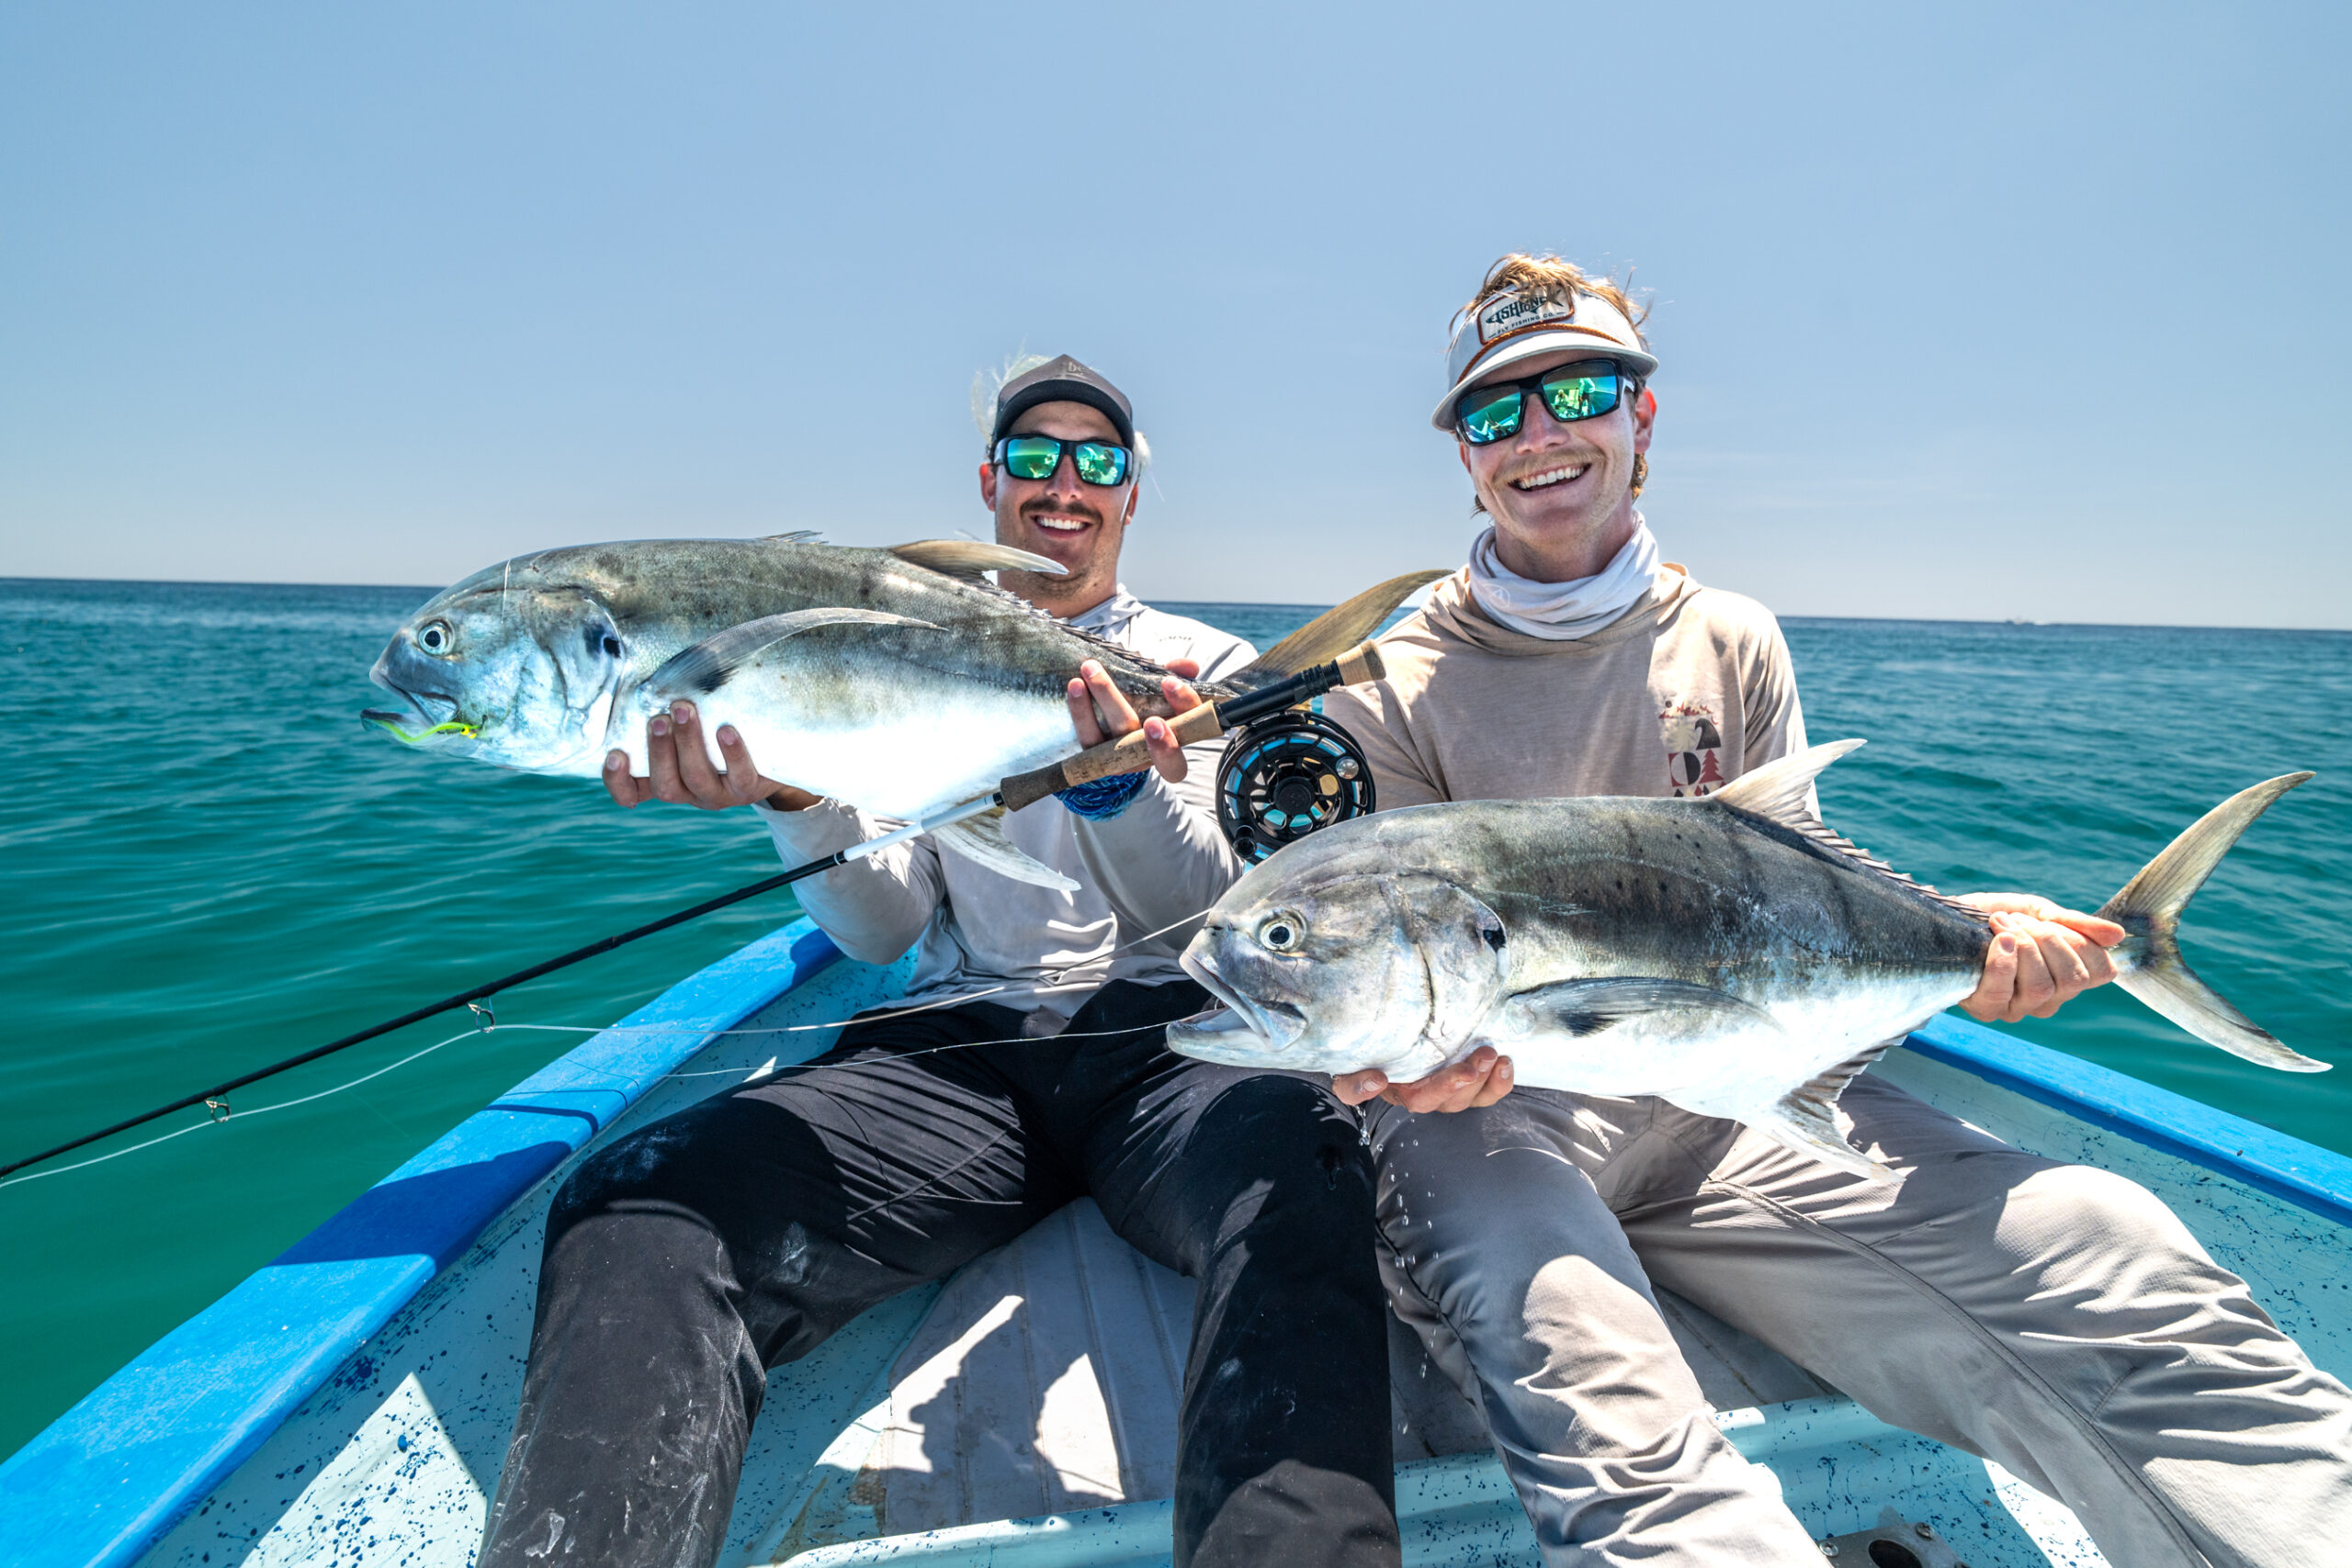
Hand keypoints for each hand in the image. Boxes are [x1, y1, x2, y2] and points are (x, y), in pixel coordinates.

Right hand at [603, 700, 818, 812]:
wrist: (772, 754)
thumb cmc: (718, 726)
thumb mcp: (690, 723)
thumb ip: (667, 707)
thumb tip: (648, 665)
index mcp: (667, 778)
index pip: (632, 792)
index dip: (618, 780)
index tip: (615, 754)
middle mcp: (689, 791)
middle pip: (665, 785)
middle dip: (658, 751)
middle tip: (658, 718)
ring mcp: (719, 794)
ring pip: (697, 778)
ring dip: (688, 744)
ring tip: (684, 710)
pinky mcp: (749, 789)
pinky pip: (740, 776)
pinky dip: (732, 753)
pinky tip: (726, 729)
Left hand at [1066, 657, 1204, 783]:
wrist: (1113, 726)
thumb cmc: (1148, 705)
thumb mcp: (1165, 691)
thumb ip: (1179, 677)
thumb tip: (1189, 666)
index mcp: (1175, 735)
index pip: (1191, 727)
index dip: (1183, 708)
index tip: (1169, 682)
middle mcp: (1150, 752)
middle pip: (1155, 747)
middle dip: (1157, 739)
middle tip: (1152, 720)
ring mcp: (1122, 756)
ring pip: (1116, 739)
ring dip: (1105, 701)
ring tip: (1089, 672)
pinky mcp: (1096, 754)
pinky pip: (1088, 737)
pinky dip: (1081, 711)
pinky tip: (1075, 686)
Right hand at [1332, 1046, 1515, 1112]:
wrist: (1377, 1047)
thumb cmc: (1365, 1058)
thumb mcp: (1349, 1072)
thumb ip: (1353, 1083)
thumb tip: (1376, 1081)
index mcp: (1402, 1093)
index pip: (1422, 1098)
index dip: (1442, 1087)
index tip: (1460, 1072)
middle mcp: (1428, 1096)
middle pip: (1451, 1100)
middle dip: (1469, 1080)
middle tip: (1483, 1056)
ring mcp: (1450, 1090)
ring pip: (1473, 1098)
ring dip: (1489, 1082)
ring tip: (1498, 1059)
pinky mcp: (1468, 1081)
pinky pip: (1487, 1091)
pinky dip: (1500, 1081)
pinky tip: (1505, 1062)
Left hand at [1956, 892, 2124, 1021]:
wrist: (1948, 919)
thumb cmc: (1998, 918)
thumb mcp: (2040, 912)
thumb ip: (2076, 924)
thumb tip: (2118, 934)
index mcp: (2068, 977)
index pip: (2101, 972)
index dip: (2084, 943)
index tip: (2053, 921)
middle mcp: (2048, 1000)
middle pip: (2072, 979)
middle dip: (2049, 939)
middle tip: (2020, 920)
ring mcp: (2017, 1008)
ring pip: (2041, 986)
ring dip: (2022, 945)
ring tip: (2001, 924)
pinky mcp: (1986, 1008)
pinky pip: (2002, 991)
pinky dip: (2002, 961)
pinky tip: (1998, 939)